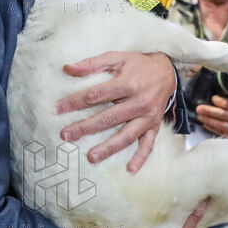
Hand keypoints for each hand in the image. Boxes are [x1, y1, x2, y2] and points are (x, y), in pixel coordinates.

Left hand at [57, 51, 175, 172]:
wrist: (168, 72)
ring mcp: (147, 117)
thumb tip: (68, 69)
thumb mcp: (117, 57)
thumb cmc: (139, 65)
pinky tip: (130, 169)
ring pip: (126, 135)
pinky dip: (140, 157)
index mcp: (128, 84)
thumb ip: (93, 63)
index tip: (58, 109)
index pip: (97, 95)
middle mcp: (139, 102)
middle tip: (66, 135)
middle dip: (85, 127)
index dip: (76, 102)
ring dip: (108, 147)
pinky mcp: (154, 126)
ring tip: (91, 157)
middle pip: (108, 118)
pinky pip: (148, 144)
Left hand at [195, 93, 227, 142]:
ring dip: (209, 121)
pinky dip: (213, 129)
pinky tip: (206, 125)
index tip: (213, 98)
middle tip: (199, 108)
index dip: (220, 102)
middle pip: (224, 116)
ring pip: (222, 126)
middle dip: (210, 112)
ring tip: (200, 116)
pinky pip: (224, 133)